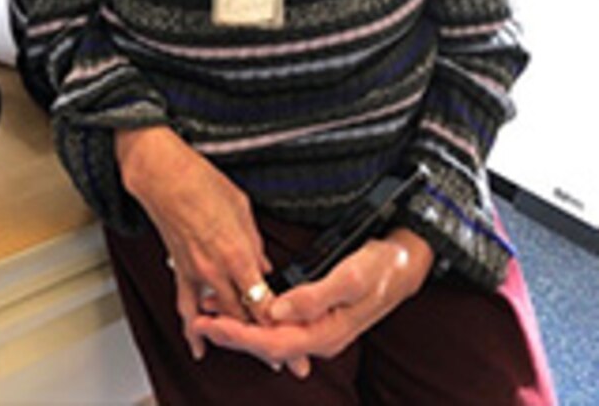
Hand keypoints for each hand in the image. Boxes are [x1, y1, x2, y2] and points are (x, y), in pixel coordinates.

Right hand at [115, 127, 273, 360]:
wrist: (164, 178)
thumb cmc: (202, 183)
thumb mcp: (242, 208)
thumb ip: (255, 244)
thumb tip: (265, 266)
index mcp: (238, 253)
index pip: (264, 301)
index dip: (283, 324)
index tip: (300, 337)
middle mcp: (217, 271)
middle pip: (247, 316)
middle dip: (271, 339)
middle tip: (294, 358)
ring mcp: (197, 275)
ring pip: (222, 318)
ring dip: (242, 339)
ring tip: (264, 360)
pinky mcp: (181, 272)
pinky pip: (186, 308)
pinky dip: (194, 331)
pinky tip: (200, 347)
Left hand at [192, 228, 434, 378]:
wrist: (405, 262)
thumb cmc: (381, 267)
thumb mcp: (350, 277)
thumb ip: (313, 296)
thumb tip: (277, 311)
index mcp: (325, 333)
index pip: (272, 343)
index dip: (238, 336)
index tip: (211, 325)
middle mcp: (320, 336)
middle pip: (267, 344)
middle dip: (232, 334)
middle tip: (199, 321)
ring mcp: (319, 327)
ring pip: (272, 334)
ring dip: (242, 324)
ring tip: (211, 312)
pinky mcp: (318, 314)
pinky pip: (281, 323)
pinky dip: (258, 315)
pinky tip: (244, 304)